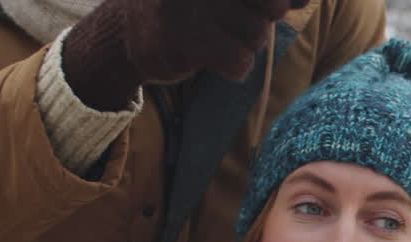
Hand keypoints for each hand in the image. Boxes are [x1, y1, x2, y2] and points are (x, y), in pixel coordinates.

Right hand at [121, 0, 310, 83]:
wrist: (128, 30)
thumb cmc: (190, 4)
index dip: (282, 2)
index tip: (279, 7)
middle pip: (273, 6)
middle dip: (266, 17)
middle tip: (243, 19)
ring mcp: (191, 4)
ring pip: (257, 33)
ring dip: (246, 43)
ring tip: (218, 35)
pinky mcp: (185, 38)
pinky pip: (239, 61)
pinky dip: (235, 67)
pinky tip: (215, 58)